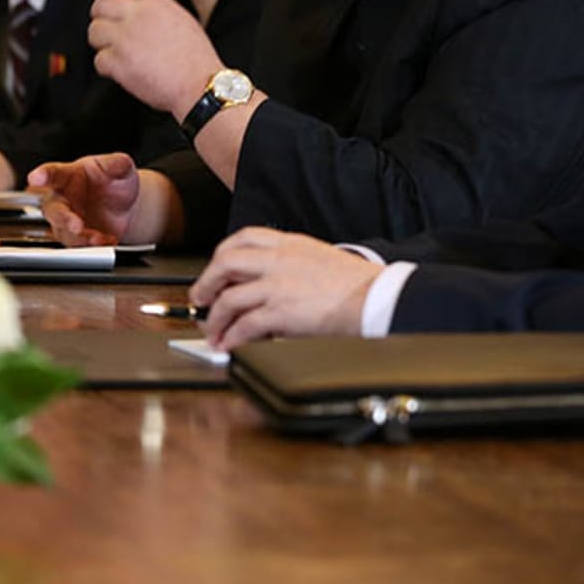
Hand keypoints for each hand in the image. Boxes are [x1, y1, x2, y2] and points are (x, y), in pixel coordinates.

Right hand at [29, 153, 140, 245]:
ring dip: (80, 237)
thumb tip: (118, 162)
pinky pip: (79, 244)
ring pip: (64, 231)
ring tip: (98, 238)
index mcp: (67, 175)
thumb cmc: (113, 182)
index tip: (36, 177)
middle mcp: (62, 198)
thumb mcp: (121, 168)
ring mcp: (67, 219)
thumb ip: (117, 164)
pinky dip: (94, 244)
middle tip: (76, 225)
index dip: (42, 175)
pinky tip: (108, 239)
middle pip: (53, 209)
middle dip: (63, 218)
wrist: (125, 207)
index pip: (52, 173)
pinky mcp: (76, 237)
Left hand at [83, 0, 221, 114]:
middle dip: (101, 18)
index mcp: (156, 2)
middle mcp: (138, 15)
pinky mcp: (118, 62)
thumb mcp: (180, 19)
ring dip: (103, 43)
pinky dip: (108, 67)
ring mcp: (126, 38)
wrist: (201, 86)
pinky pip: (99, 59)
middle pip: (100, 4)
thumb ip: (154, 8)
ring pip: (94, 31)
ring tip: (123, 53)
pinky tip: (126, 70)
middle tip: (111, 31)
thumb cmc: (194, 57)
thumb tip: (130, 8)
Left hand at [191, 227, 379, 350]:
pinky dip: (233, 337)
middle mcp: (280, 260)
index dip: (221, 254)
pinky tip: (231, 344)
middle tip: (201, 300)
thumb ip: (291, 265)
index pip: (244, 238)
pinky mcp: (283, 311)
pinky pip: (245, 324)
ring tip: (213, 331)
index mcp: (291, 244)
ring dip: (215, 318)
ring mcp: (279, 285)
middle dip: (206, 283)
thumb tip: (267, 284)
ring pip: (229, 298)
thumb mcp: (321, 259)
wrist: (381, 299)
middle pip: (225, 263)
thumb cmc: (359, 285)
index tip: (214, 269)